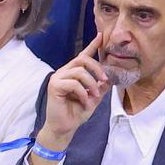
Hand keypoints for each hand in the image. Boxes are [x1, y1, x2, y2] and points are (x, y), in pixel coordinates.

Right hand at [31, 33, 108, 162]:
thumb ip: (100, 88)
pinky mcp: (54, 86)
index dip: (92, 46)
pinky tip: (84, 101)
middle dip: (97, 68)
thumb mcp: (93, 99)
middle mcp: (64, 72)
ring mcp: (58, 78)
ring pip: (79, 71)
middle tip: (104, 81)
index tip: (101, 36)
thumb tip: (109, 78)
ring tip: (93, 97)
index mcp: (72, 73)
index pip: (82, 56)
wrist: (64, 128)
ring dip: (91, 84)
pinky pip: (73, 83)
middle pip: (82, 59)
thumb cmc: (75, 114)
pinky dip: (82, 93)